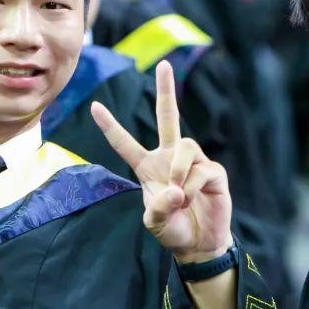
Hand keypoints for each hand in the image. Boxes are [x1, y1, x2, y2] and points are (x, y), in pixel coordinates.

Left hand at [91, 61, 232, 263]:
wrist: (199, 245)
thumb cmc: (172, 230)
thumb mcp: (154, 223)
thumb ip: (157, 208)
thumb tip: (175, 189)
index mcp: (148, 167)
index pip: (125, 143)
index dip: (110, 126)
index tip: (94, 106)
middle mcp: (170, 158)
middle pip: (168, 117)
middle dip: (166, 90)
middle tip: (163, 64)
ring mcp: (193, 162)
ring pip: (184, 147)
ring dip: (178, 171)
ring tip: (180, 197)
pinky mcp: (213, 172)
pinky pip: (201, 168)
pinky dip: (193, 186)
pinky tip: (191, 199)